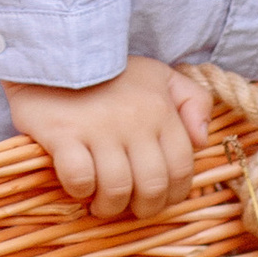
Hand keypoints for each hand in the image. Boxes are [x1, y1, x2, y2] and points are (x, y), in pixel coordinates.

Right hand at [5, 57, 212, 220]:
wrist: (57, 48)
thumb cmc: (110, 70)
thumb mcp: (159, 75)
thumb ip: (193, 100)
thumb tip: (200, 140)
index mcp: (160, 110)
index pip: (180, 169)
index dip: (172, 194)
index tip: (155, 197)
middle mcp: (135, 121)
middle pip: (151, 186)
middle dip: (143, 207)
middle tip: (128, 205)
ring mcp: (98, 128)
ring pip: (116, 189)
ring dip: (109, 205)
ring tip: (100, 202)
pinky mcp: (64, 133)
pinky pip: (80, 178)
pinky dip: (80, 190)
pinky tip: (78, 184)